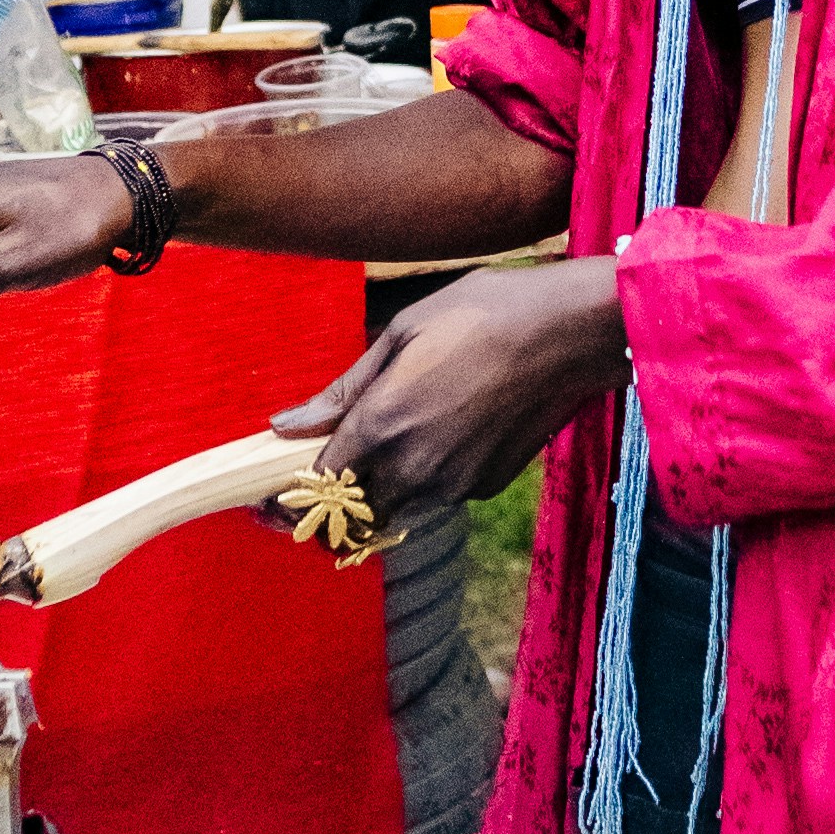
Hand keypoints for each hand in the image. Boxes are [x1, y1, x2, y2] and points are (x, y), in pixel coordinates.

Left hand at [272, 259, 627, 521]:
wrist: (567, 331)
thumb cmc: (481, 313)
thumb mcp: (401, 333)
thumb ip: (341, 391)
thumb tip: (283, 425)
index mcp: (381, 426)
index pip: (315, 490)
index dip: (285, 501)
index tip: (267, 501)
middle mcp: (413, 467)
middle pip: (351, 520)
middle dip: (328, 512)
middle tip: (313, 490)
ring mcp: (453, 484)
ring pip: (395, 510)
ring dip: (377, 494)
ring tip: (383, 446)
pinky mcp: (484, 486)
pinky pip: (436, 495)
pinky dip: (422, 479)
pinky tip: (438, 430)